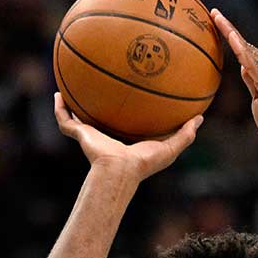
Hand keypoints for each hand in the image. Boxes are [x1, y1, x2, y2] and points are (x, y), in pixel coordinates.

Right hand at [52, 92, 199, 181]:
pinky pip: (65, 119)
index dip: (125, 111)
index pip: (124, 124)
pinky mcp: (80, 134)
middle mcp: (105, 137)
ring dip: (71, 106)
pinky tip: (57, 94)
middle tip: (98, 86)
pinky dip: (59, 108)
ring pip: (77, 119)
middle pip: (98, 119)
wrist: (120, 170)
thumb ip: (186, 134)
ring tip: (67, 89)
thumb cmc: (144, 163)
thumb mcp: (170, 147)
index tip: (128, 95)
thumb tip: (200, 118)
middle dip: (96, 106)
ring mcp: (90, 136)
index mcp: (125, 140)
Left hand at [210, 9, 257, 155]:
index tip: (217, 22)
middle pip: (247, 46)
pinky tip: (232, 41)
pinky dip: (243, 52)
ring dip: (233, 35)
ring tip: (218, 19)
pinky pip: (255, 66)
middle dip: (229, 29)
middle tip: (213, 12)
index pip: (247, 50)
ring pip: (250, 51)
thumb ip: (253, 83)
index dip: (232, 36)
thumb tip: (244, 67)